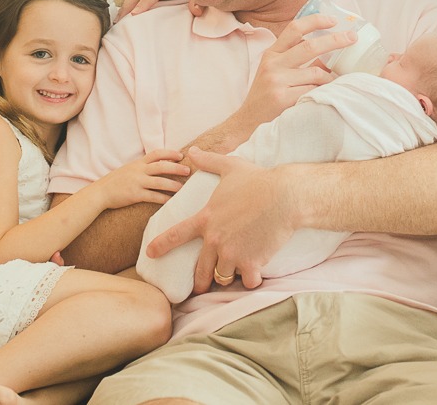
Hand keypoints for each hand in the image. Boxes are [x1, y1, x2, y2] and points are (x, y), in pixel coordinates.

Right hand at [92, 149, 189, 209]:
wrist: (100, 192)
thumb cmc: (115, 182)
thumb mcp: (128, 169)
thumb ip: (142, 167)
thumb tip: (157, 166)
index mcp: (138, 163)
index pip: (157, 153)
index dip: (170, 153)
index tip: (181, 155)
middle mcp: (139, 171)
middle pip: (162, 166)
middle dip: (176, 168)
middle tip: (188, 170)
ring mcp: (137, 182)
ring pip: (160, 182)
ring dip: (173, 185)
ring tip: (183, 188)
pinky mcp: (135, 195)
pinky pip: (153, 196)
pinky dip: (164, 198)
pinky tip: (171, 201)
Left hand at [145, 148, 297, 293]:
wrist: (285, 196)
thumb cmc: (258, 180)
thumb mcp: (230, 167)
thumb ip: (209, 161)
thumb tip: (193, 151)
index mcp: (206, 218)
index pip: (176, 235)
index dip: (161, 245)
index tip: (151, 254)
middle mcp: (215, 240)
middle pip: (200, 270)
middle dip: (199, 281)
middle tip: (200, 286)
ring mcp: (232, 253)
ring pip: (222, 277)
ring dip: (228, 276)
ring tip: (234, 272)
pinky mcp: (252, 263)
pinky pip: (247, 281)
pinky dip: (250, 280)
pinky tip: (254, 275)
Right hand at [236, 13, 352, 127]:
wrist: (248, 122)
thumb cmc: (267, 96)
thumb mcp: (276, 72)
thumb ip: (297, 60)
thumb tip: (330, 53)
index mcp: (272, 53)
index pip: (294, 28)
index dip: (315, 20)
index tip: (333, 20)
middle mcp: (273, 64)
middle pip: (309, 46)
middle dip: (335, 40)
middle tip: (352, 37)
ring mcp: (276, 81)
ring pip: (315, 72)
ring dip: (329, 78)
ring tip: (334, 83)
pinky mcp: (282, 98)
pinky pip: (312, 90)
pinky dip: (322, 92)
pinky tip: (324, 95)